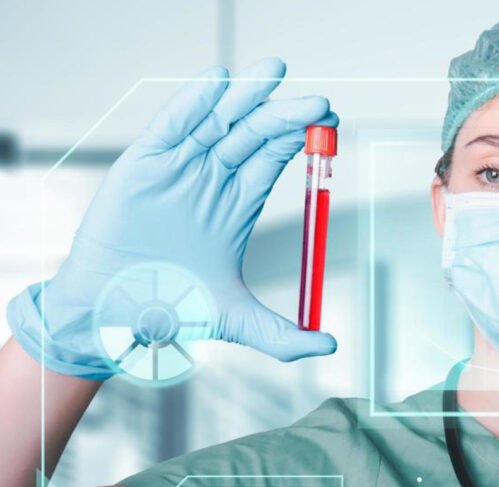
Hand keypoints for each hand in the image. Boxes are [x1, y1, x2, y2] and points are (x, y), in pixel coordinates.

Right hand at [6, 57, 337, 378]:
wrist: (112, 313)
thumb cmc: (170, 309)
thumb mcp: (238, 322)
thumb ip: (283, 336)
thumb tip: (331, 347)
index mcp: (235, 206)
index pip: (272, 161)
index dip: (299, 140)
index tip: (331, 124)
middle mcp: (209, 181)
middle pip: (253, 136)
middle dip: (285, 117)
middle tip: (320, 104)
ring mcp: (177, 169)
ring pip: (217, 122)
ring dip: (246, 96)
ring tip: (275, 72)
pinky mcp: (143, 164)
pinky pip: (172, 126)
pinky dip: (194, 102)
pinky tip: (218, 80)